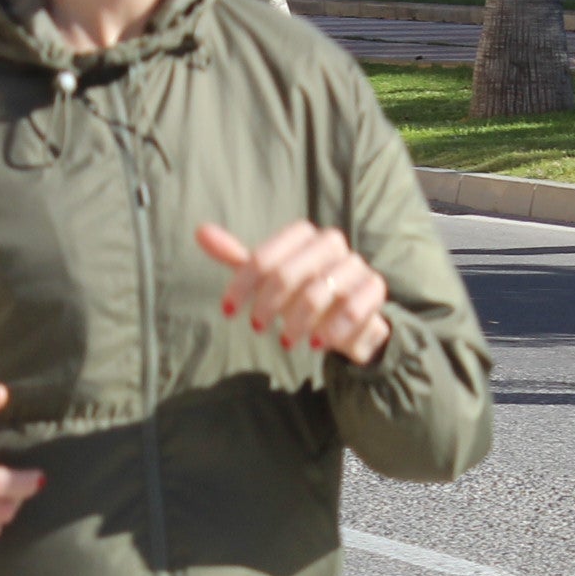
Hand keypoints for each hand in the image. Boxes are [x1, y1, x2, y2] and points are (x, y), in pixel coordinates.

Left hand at [198, 220, 390, 364]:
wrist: (349, 318)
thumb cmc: (302, 294)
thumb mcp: (269, 279)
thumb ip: (239, 258)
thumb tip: (200, 231)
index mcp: (303, 235)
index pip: (263, 258)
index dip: (242, 286)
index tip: (229, 312)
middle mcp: (330, 243)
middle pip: (287, 273)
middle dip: (267, 306)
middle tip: (257, 328)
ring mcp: (355, 265)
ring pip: (317, 293)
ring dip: (296, 323)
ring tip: (286, 342)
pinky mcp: (374, 289)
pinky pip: (353, 308)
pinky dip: (331, 330)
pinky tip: (317, 344)